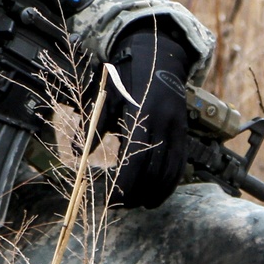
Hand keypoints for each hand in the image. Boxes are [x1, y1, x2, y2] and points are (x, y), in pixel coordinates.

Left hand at [105, 23, 191, 208]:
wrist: (158, 56)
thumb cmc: (126, 76)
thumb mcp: (107, 97)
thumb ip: (96, 127)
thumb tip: (80, 156)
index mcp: (140, 116)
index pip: (134, 161)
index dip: (124, 185)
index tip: (112, 201)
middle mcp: (162, 125)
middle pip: (153, 171)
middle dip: (138, 194)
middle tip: (122, 206)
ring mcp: (177, 129)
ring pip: (170, 171)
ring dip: (156, 193)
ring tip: (140, 204)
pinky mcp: (184, 132)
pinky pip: (181, 164)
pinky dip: (171, 182)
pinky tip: (159, 193)